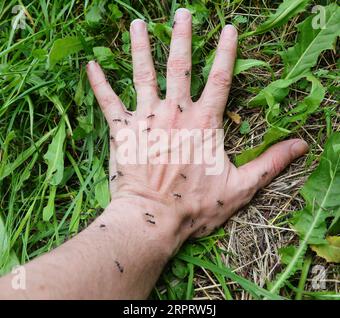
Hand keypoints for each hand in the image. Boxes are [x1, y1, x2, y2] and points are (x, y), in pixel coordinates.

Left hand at [86, 9, 307, 253]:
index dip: (227, 52)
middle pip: (180, 66)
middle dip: (182, 38)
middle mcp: (175, 113)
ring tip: (138, 24)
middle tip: (181, 12)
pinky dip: (99, 84)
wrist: (155, 219)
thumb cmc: (197, 206)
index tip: (229, 29)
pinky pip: (108, 102)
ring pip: (143, 74)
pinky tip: (91, 66)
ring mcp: (147, 119)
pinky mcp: (123, 132)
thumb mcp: (241, 187)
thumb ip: (270, 164)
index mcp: (204, 123)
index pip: (221, 78)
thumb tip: (302, 146)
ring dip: (141, 48)